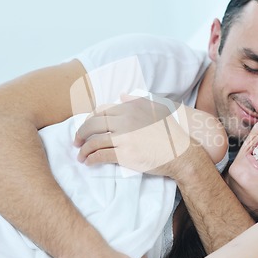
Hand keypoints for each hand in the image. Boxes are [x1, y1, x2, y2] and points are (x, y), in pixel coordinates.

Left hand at [74, 95, 190, 172]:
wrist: (181, 152)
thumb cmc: (170, 132)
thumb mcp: (157, 108)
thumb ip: (138, 100)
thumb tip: (122, 95)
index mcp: (130, 108)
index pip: (101, 111)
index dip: (90, 119)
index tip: (86, 127)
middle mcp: (125, 120)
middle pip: (93, 125)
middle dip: (81, 133)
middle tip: (76, 141)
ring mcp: (124, 137)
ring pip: (94, 141)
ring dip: (83, 149)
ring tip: (80, 155)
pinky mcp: (124, 154)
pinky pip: (100, 155)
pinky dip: (91, 159)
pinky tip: (88, 162)